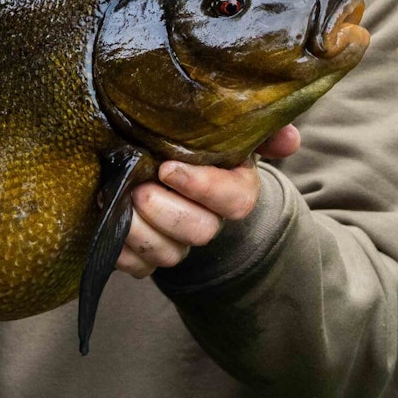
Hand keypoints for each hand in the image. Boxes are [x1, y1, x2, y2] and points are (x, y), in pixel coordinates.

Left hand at [115, 124, 300, 277]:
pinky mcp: (148, 256)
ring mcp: (178, 242)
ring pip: (170, 254)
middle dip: (167, 212)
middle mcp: (208, 219)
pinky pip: (140, 268)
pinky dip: (121, 251)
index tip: (168, 168)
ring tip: (116, 201)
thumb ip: (258, 129)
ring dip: (141, 232)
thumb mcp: (222, 129)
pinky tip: (107, 225)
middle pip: (201, 231)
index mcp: (233, 188)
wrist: (152, 162)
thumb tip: (290, 138)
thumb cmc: (190, 141)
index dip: (203, 188)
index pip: (235, 201)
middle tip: (138, 189)